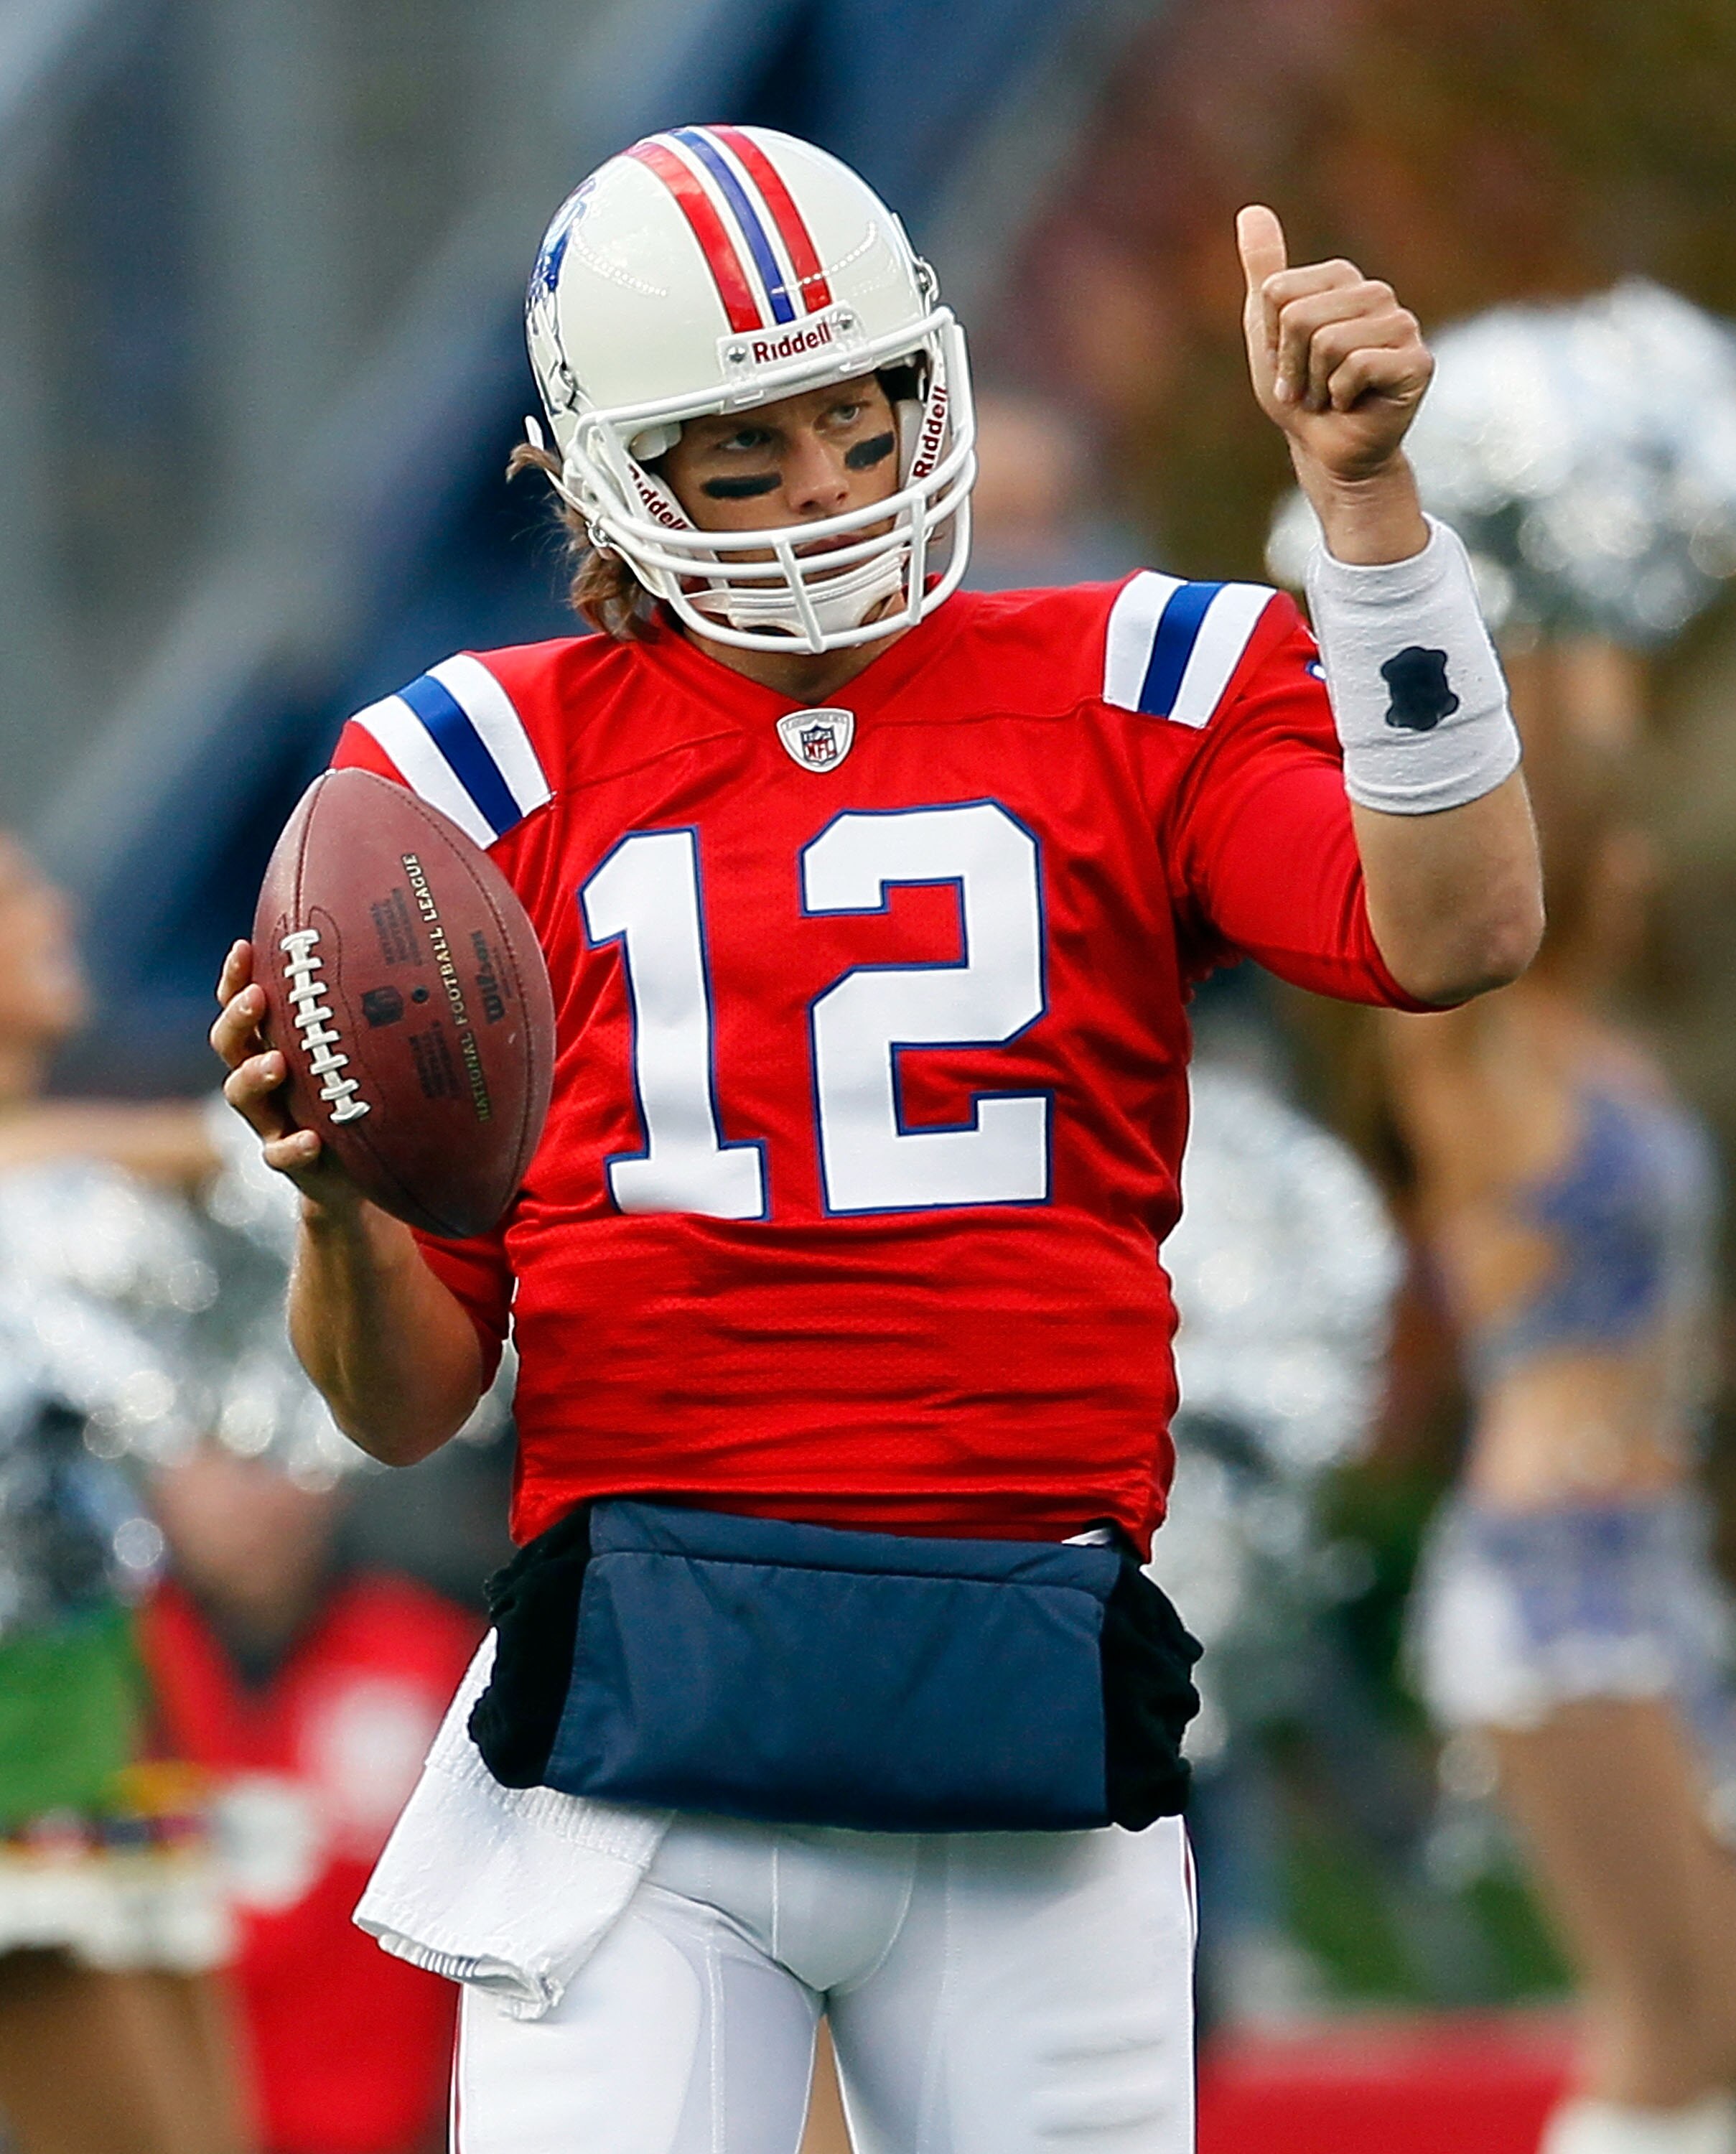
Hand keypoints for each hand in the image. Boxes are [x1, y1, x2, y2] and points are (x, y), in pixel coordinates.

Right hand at [210, 939, 360, 1209]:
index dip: (237, 979)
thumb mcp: (363, 1055)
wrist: (366, 1175)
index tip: (244, 948)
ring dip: (254, 1076)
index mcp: (277, 1045)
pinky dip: (292, 1148)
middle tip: (257, 999)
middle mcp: (265, 1079)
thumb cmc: (363, 1098)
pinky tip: (310, 1140)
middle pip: (231, 1044)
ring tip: (276, 1065)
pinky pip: (281, 1155)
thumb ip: (368, 1016)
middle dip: (238, 1019)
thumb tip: (418, 954)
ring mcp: (272, 1120)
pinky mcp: (290, 1160)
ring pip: (242, 1095)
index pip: (245, 1006)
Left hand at [1237, 205, 1431, 485]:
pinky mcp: (1418, 361)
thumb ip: (1264, 271)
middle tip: (1310, 387)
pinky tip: (1354, 405)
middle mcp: (1377, 294)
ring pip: (1328, 342)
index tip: (1288, 364)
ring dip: (1317, 384)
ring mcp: (1403, 326)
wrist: (1327, 452)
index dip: (1272, 340)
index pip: (1277, 293)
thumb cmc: (1301, 395)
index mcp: (1343, 280)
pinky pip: (1356, 366)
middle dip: (1292, 365)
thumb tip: (1251, 209)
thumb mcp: (1269, 329)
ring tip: (1331, 396)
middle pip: (1300, 317)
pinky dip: (1341, 397)